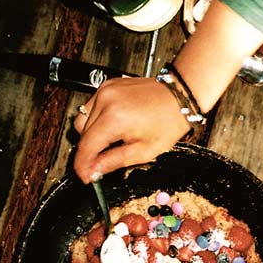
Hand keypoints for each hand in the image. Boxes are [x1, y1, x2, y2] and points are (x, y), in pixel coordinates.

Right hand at [72, 77, 190, 183]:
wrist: (180, 95)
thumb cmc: (169, 120)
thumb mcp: (144, 151)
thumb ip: (113, 162)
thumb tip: (93, 172)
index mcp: (114, 118)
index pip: (86, 147)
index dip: (82, 166)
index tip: (85, 176)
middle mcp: (105, 101)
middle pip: (82, 135)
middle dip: (90, 151)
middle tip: (104, 161)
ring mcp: (104, 91)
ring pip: (83, 121)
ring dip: (91, 135)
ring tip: (113, 139)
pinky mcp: (106, 86)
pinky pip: (90, 108)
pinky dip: (96, 120)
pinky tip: (113, 124)